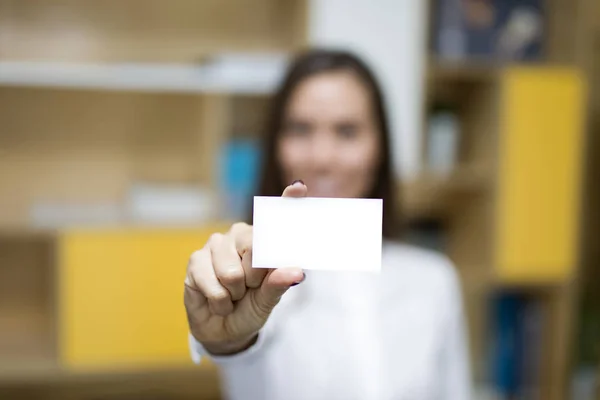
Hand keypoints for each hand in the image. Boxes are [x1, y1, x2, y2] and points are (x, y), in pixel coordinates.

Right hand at [184, 181, 306, 354]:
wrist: (224, 330)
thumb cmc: (250, 308)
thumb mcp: (269, 300)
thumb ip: (279, 284)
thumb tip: (296, 272)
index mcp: (264, 239)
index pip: (277, 216)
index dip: (289, 200)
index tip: (299, 187)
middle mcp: (241, 234)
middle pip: (255, 250)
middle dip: (255, 279)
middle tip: (250, 288)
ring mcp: (216, 244)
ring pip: (232, 274)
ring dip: (235, 294)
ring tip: (233, 295)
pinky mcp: (196, 259)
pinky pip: (214, 285)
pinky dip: (220, 301)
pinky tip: (218, 300)